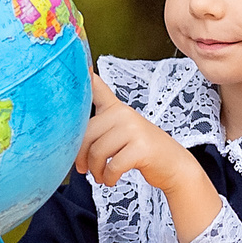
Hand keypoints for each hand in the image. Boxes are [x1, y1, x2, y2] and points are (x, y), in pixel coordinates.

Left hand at [79, 72, 222, 242]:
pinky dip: (108, 177)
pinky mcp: (141, 147)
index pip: (98, 88)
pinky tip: (111, 180)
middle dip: (81, 158)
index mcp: (116, 109)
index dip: (86, 76)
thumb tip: (68, 142)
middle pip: (86, 135)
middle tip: (85, 170)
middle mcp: (124, 113)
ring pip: (97, 152)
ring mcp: (134, 128)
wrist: (173, 166)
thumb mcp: (121, 134)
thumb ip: (100, 130)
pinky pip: (112, 165)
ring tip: (101, 176)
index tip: (78, 62)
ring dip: (96, 171)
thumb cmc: (140, 152)